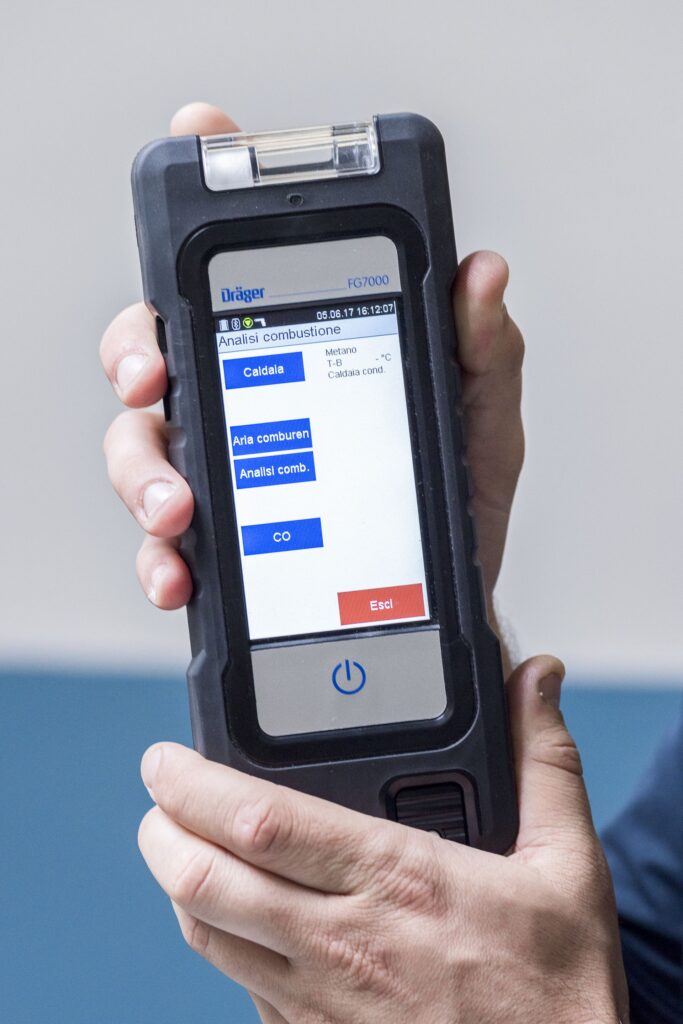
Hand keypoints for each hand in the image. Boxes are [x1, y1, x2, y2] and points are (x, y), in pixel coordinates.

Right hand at [101, 102, 524, 631]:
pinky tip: (181, 572)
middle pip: (155, 345)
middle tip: (153, 377)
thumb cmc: (457, 496)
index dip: (209, 198)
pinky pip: (164, 544)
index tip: (196, 141)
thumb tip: (481, 271)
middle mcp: (245, 396)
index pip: (240, 264)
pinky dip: (161, 559)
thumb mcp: (481, 417)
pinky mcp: (218, 542)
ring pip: (140, 444)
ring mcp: (224, 466)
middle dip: (136, 351)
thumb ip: (482, 349)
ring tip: (178, 508)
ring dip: (143, 470)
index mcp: (298, 346)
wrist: (446, 592)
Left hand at [138, 656, 628, 1023]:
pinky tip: (235, 912)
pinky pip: (239, 983)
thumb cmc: (557, 991)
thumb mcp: (569, 867)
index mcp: (396, 882)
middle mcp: (343, 942)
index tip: (166, 758)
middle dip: (161, 830)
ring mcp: (319, 1001)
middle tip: (156, 796)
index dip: (195, 786)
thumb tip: (535, 680)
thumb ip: (545, 763)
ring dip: (177, 883)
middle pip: (208, 880)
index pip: (264, 823)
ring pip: (209, 934)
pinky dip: (220, 938)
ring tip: (176, 843)